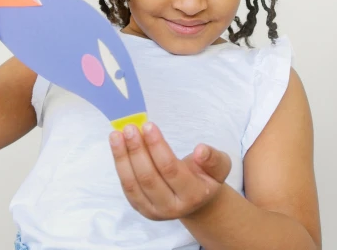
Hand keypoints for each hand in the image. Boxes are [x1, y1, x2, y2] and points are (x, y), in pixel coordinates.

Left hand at [110, 122, 231, 220]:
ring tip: (117, 135)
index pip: (171, 169)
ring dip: (122, 157)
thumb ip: (213, 158)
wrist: (197, 200)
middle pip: (149, 178)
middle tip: (130, 128)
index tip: (148, 126)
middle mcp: (172, 207)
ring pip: (133, 184)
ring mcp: (154, 211)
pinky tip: (117, 146)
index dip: (157, 147)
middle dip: (137, 150)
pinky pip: (127, 187)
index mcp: (194, 195)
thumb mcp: (219, 166)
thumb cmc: (206, 177)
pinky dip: (120, 165)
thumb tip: (201, 150)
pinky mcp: (141, 208)